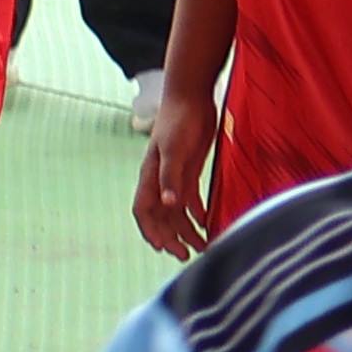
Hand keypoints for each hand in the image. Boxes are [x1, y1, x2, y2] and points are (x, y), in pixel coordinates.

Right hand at [135, 92, 222, 258]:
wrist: (191, 96)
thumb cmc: (178, 120)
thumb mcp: (174, 149)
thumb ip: (171, 177)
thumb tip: (169, 204)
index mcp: (150, 176)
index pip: (144, 210)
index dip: (151, 230)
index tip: (163, 248)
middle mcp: (160, 179)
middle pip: (161, 217)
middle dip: (171, 238)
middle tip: (186, 255)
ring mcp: (175, 175)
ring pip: (176, 211)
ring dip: (186, 230)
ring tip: (202, 247)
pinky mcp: (189, 170)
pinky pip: (190, 199)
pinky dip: (197, 213)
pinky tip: (207, 223)